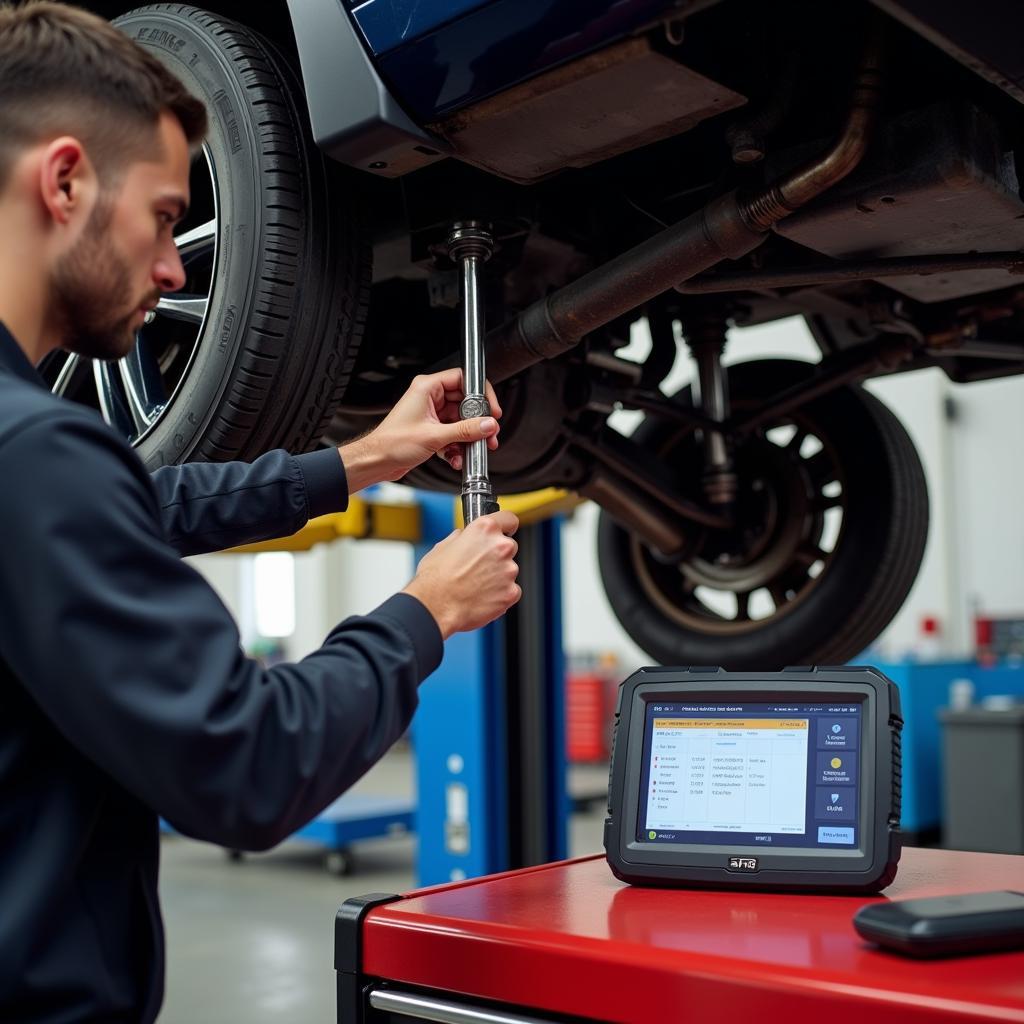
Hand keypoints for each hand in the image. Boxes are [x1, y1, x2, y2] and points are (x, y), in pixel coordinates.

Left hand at [338, 369, 501, 492]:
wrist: (378, 462)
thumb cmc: (392, 443)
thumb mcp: (435, 436)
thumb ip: (465, 430)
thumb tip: (487, 425)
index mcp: (427, 388)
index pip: (462, 379)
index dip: (480, 393)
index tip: (490, 409)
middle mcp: (430, 398)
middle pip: (465, 403)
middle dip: (477, 422)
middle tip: (488, 433)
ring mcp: (431, 414)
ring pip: (460, 421)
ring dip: (468, 438)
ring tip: (473, 449)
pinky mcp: (432, 429)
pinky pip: (453, 434)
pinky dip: (457, 446)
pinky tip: (456, 457)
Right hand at [403, 511, 520, 638]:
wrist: (435, 608)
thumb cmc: (435, 580)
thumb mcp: (442, 547)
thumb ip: (460, 538)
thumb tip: (462, 538)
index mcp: (484, 529)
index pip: (509, 519)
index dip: (505, 526)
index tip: (504, 531)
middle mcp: (500, 547)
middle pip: (509, 546)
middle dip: (497, 555)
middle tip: (479, 566)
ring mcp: (508, 570)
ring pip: (509, 570)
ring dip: (498, 576)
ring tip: (476, 585)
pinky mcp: (511, 592)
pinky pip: (511, 590)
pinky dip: (500, 594)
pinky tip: (482, 596)